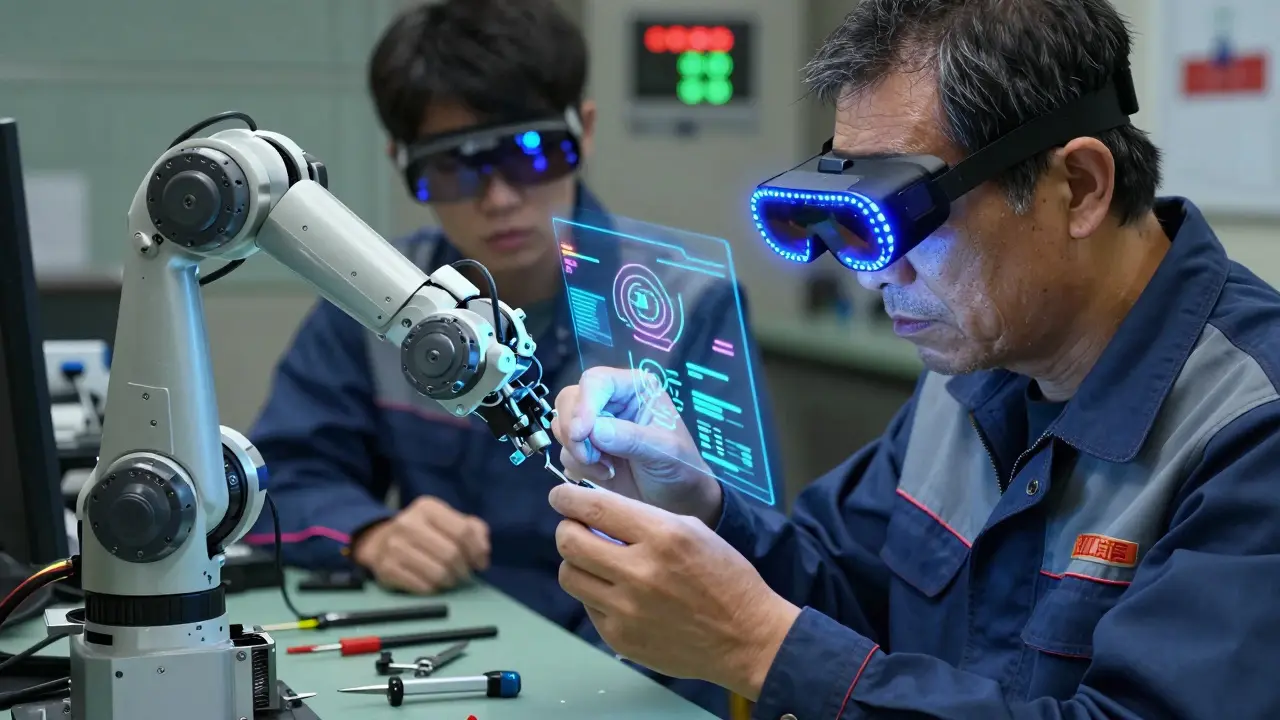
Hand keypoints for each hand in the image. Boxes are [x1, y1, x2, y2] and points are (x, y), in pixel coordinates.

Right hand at [351, 496, 489, 593]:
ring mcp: (395, 547)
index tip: (481, 562)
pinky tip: (434, 583)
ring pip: (438, 573)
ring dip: (451, 581)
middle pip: (451, 554)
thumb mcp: (448, 520)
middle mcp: (408, 523)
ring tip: (450, 578)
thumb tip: (482, 553)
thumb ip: (473, 530)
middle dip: (464, 569)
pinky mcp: (387, 569)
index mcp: (427, 507)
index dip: (477, 551)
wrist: (381, 541)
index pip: (463, 531)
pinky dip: (435, 589)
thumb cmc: (425, 531)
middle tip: (465, 574)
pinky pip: (423, 587)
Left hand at [549, 482, 799, 699]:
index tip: (559, 496)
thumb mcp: (692, 530)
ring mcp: (626, 609)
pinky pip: (587, 606)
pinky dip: (596, 595)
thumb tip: (596, 514)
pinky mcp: (620, 638)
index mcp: (662, 536)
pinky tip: (619, 593)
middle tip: (576, 528)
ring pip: (569, 575)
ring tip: (597, 562)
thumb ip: (643, 520)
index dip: (567, 498)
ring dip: (577, 563)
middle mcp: (639, 572)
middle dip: (567, 529)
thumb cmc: (724, 578)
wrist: (746, 638)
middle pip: (569, 542)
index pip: (594, 508)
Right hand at [551, 367, 721, 523]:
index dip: (583, 404)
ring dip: (578, 451)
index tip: (580, 433)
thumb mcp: (664, 450)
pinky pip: (565, 452)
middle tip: (591, 457)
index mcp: (633, 388)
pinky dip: (580, 466)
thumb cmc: (680, 467)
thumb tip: (594, 430)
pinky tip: (606, 474)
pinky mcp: (586, 450)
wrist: (678, 501)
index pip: (595, 381)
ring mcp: (595, 425)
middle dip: (574, 431)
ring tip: (607, 468)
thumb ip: (631, 438)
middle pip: (570, 400)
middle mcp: (611, 400)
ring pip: (562, 427)